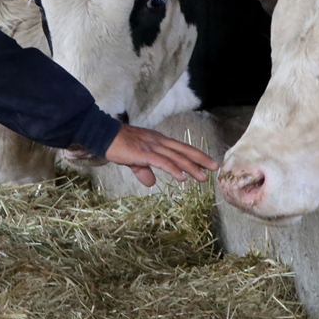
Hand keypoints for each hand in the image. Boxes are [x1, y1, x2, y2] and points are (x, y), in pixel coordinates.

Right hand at [103, 124, 218, 187]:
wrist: (104, 135)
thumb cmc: (118, 145)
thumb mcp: (134, 160)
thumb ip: (144, 171)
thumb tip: (152, 183)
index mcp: (158, 141)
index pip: (181, 148)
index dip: (196, 155)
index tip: (208, 163)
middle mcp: (159, 142)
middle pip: (184, 151)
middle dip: (201, 159)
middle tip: (215, 167)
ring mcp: (152, 147)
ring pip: (177, 157)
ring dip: (191, 167)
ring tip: (203, 177)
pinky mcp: (144, 153)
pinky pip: (162, 162)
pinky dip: (174, 169)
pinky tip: (182, 177)